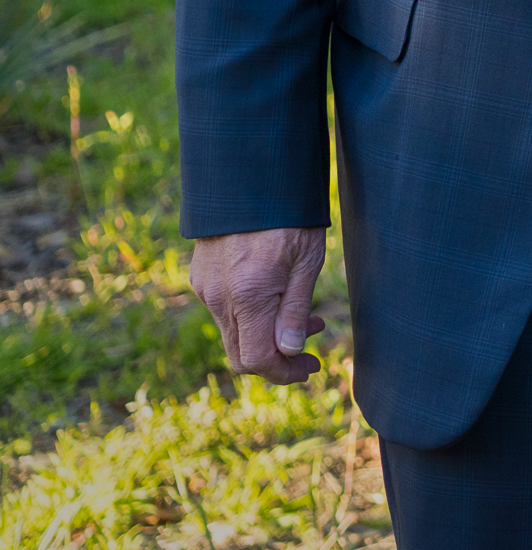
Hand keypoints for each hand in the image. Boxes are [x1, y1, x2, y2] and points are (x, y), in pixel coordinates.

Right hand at [189, 226, 327, 384]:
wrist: (248, 177)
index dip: (284, 372)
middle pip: (241, 353)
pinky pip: (224, 311)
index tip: (311, 368)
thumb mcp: (306, 261)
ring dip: (266, 335)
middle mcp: (218, 297)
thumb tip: (289, 353)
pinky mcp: (201, 277)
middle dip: (278, 359)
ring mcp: (205, 287)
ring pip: (233, 332)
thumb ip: (294, 310)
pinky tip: (278, 297)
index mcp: (247, 297)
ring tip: (306, 317)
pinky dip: (250, 316)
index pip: (257, 359)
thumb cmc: (288, 216)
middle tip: (311, 346)